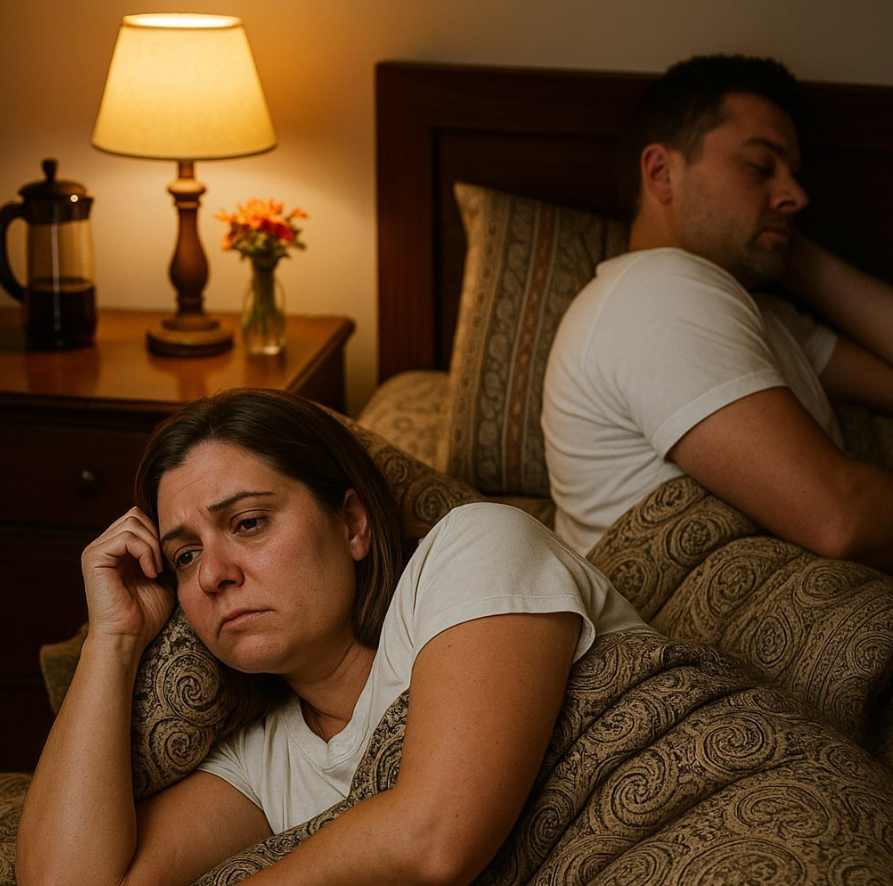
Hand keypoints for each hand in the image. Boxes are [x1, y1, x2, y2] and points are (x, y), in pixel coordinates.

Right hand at [81, 507, 174, 650]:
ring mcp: (96, 550)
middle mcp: (104, 546)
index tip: (170, 558)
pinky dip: (145, 552)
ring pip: (133, 522)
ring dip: (153, 545)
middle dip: (157, 536)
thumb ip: (163, 553)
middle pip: (136, 515)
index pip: (141, 519)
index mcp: (118, 550)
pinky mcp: (94, 558)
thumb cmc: (146, 614)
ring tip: (155, 571)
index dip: (160, 533)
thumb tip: (177, 531)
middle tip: (162, 564)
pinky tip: (149, 573)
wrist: (128, 638)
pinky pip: (126, 538)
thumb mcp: (162, 576)